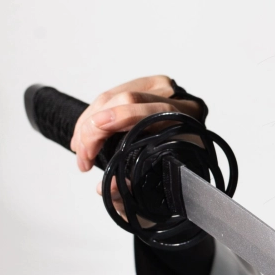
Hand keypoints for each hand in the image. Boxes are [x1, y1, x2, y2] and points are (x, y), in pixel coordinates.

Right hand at [70, 75, 205, 220]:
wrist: (195, 149)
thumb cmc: (182, 168)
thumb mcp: (168, 179)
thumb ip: (138, 188)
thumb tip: (104, 189)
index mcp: (184, 117)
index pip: (144, 108)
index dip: (117, 118)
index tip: (95, 137)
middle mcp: (170, 96)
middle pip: (121, 100)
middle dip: (93, 129)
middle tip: (83, 157)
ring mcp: (154, 88)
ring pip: (109, 97)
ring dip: (86, 125)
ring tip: (79, 151)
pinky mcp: (139, 86)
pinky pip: (107, 97)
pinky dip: (90, 117)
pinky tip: (82, 135)